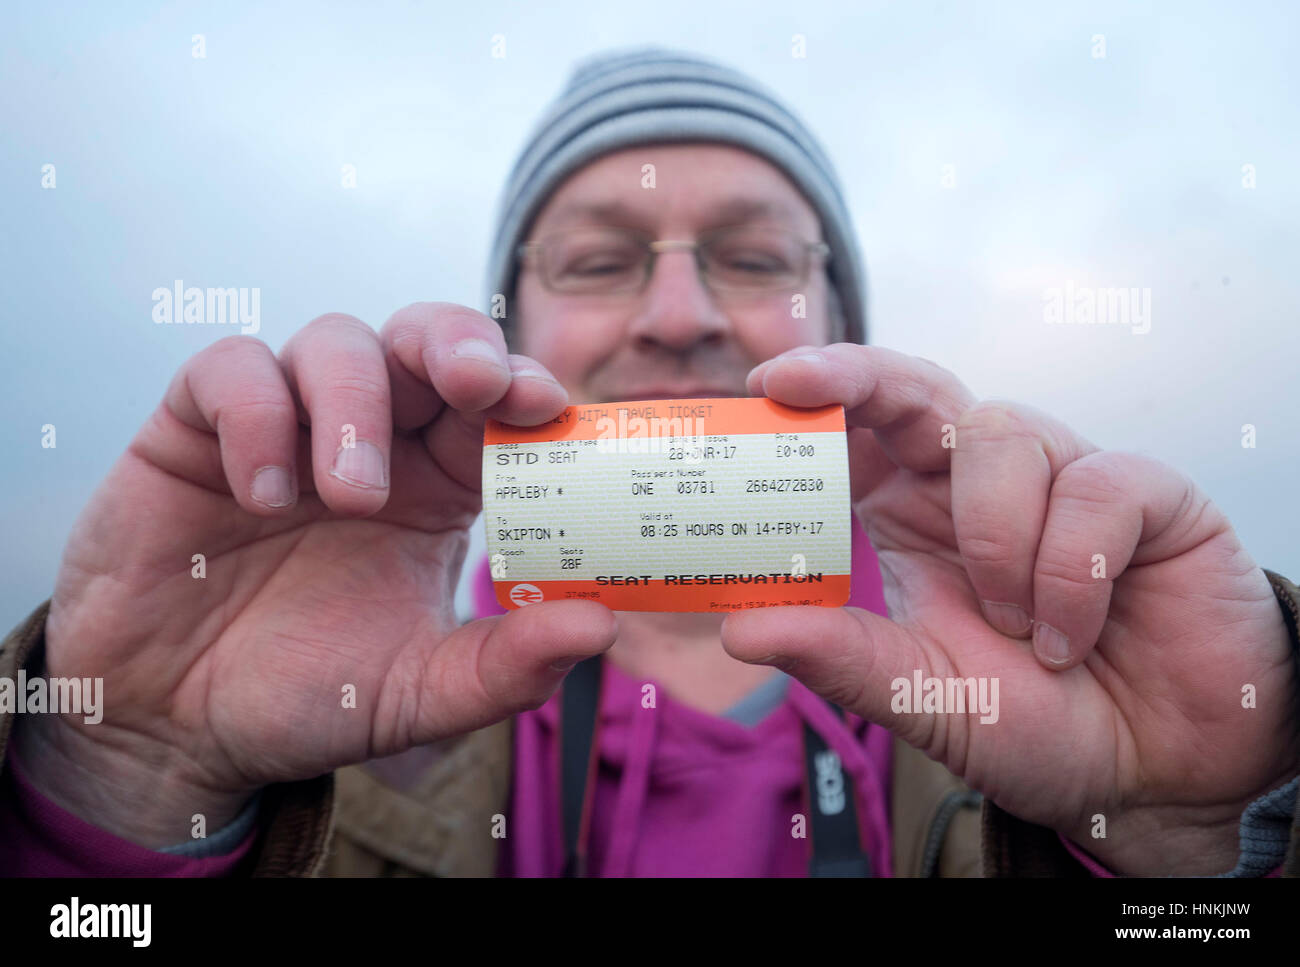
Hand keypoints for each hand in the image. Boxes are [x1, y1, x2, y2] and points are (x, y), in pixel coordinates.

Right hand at [17, 303, 617, 847]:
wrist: (177, 726)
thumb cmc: (311, 694)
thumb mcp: (419, 692)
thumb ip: (506, 666)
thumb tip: (600, 626)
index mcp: (439, 485)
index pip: (495, 405)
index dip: (524, 386)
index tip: (545, 403)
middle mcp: (373, 440)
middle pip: (425, 340)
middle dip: (457, 345)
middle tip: (475, 383)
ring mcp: (286, 425)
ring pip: (337, 341)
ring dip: (355, 403)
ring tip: (349, 494)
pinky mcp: (196, 428)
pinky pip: (231, 370)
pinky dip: (256, 416)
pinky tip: (265, 496)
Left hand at [723, 343, 1297, 875]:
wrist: (1155, 772)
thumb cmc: (1032, 721)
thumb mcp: (922, 695)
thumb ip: (842, 659)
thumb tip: (741, 630)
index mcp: (912, 514)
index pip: (856, 429)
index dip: (812, 396)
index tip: (760, 388)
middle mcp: (978, 484)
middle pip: (917, 386)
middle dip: (857, 375)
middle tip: (800, 383)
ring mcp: (1063, 479)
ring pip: (1000, 432)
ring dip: (994, 538)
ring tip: (1016, 630)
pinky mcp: (1148, 494)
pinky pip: (1096, 486)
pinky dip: (1073, 571)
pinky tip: (1072, 634)